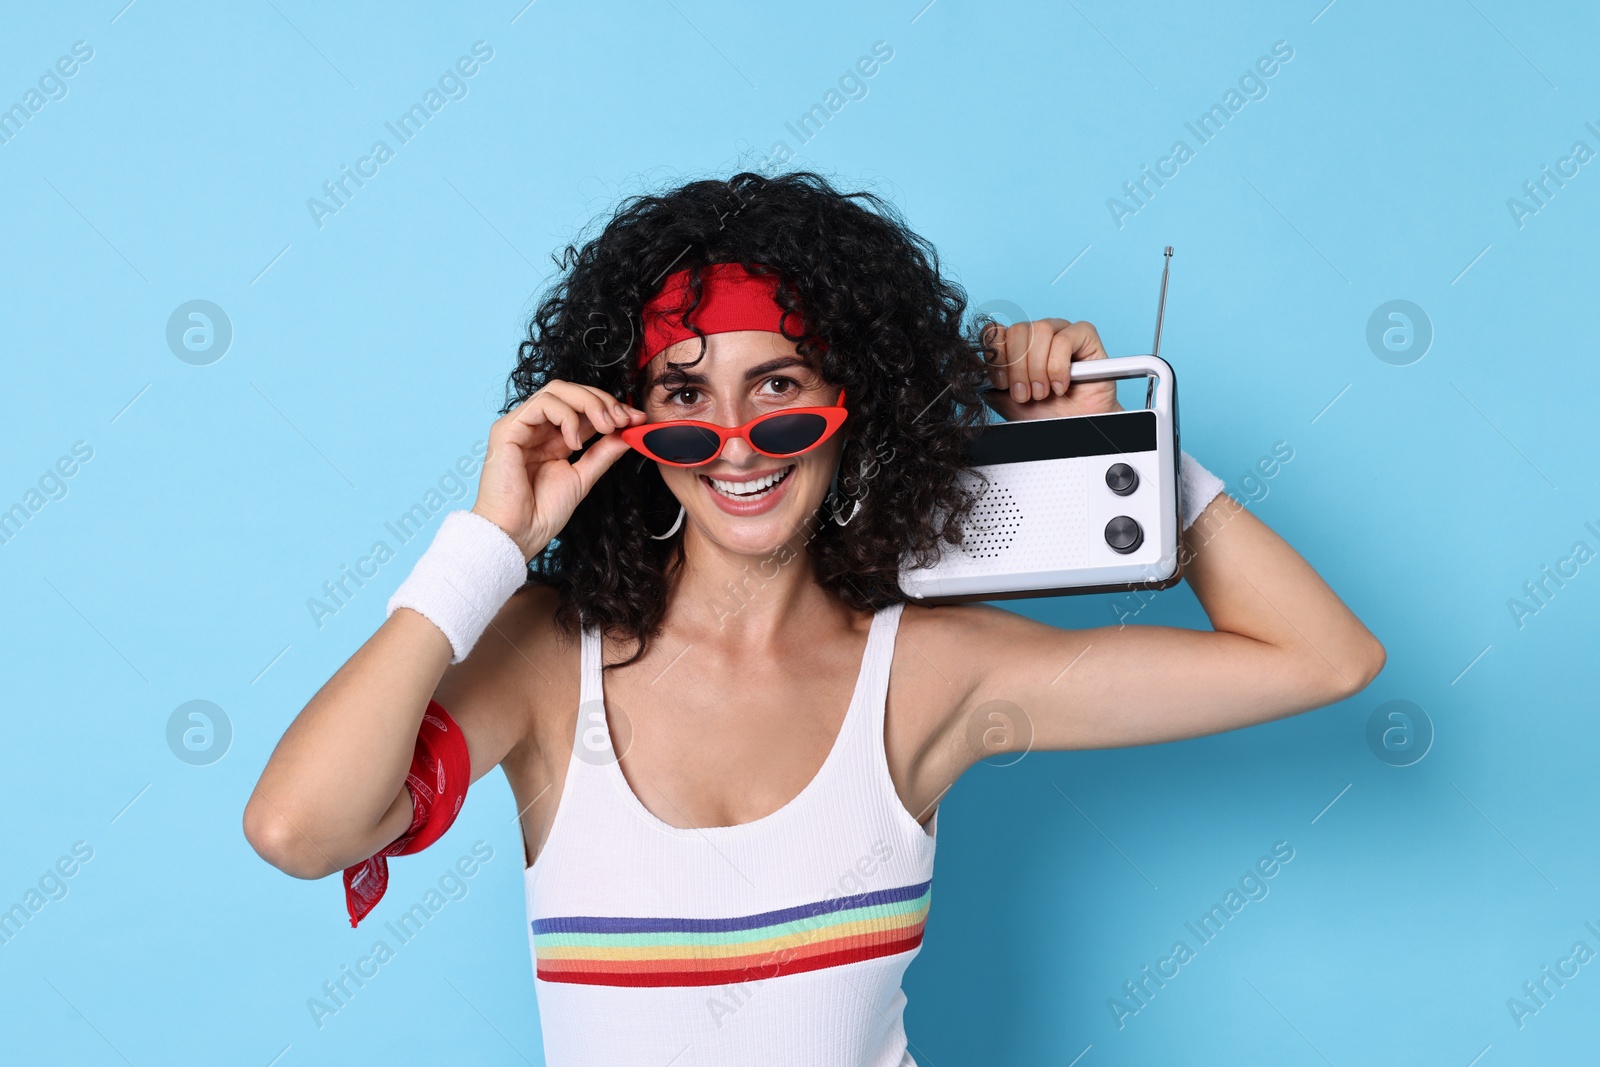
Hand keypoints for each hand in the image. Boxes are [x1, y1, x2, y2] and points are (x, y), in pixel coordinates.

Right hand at [472, 380, 646, 560]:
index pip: (582, 407)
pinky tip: (574, 442)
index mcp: (552, 437)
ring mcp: (520, 426)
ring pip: (557, 390)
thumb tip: (628, 433)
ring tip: (605, 427)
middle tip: (624, 419)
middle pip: (570, 391)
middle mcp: (535, 427)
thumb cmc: (542, 513)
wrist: (518, 534)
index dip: (610, 407)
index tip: (636, 419)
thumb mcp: (583, 477)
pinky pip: (543, 404)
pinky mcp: (508, 429)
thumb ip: (603, 452)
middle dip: (603, 400)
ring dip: (589, 404)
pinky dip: (567, 416)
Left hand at [981, 318, 1122, 420]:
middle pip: (1018, 330)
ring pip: (1040, 330)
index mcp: (1016, 343)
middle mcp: (1038, 334)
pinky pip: (1065, 339)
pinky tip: (1060, 385)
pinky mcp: (1085, 335)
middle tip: (1024, 394)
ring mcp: (1062, 331)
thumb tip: (968, 360)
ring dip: (1038, 368)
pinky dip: (1058, 366)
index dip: (996, 356)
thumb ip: (986, 376)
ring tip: (1042, 392)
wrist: (1073, 426)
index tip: (1002, 384)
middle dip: (1018, 368)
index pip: (996, 330)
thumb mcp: (1004, 397)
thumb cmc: (1042, 412)